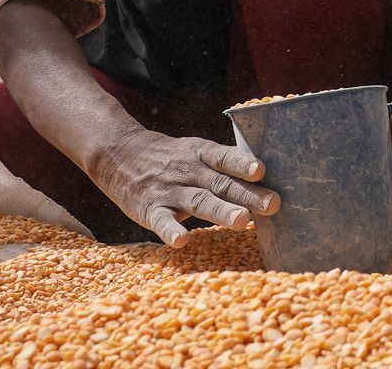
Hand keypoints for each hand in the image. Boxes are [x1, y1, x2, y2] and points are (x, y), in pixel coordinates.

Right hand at [88, 126, 277, 248]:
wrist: (118, 154)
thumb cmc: (172, 157)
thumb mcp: (196, 151)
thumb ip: (224, 166)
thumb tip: (265, 179)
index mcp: (200, 153)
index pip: (224, 157)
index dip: (242, 163)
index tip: (261, 170)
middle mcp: (187, 171)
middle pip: (220, 183)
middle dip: (247, 194)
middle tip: (273, 204)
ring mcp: (169, 191)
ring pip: (197, 201)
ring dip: (220, 211)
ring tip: (242, 220)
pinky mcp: (150, 209)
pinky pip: (161, 222)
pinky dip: (171, 231)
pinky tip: (182, 241)